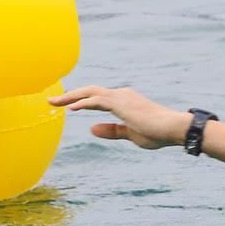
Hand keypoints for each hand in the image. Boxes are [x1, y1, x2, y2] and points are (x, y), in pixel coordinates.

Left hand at [48, 85, 189, 148]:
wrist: (174, 129)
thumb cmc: (156, 132)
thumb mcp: (130, 134)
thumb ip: (111, 130)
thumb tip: (90, 129)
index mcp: (123, 100)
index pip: (95, 97)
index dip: (79, 99)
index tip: (64, 104)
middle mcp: (120, 95)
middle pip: (89, 91)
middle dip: (69, 95)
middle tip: (51, 101)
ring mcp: (121, 97)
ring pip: (90, 93)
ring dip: (70, 97)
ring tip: (54, 102)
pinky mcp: (122, 104)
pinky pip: (97, 101)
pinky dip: (83, 103)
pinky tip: (71, 108)